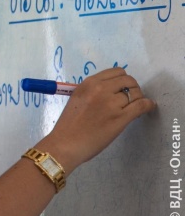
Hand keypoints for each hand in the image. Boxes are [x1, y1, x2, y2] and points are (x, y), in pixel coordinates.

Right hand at [37, 67, 155, 173]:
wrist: (66, 143)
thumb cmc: (69, 124)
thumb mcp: (77, 99)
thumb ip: (93, 91)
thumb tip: (112, 90)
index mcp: (88, 83)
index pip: (116, 72)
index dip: (122, 80)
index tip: (122, 88)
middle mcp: (100, 89)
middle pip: (128, 80)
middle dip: (133, 88)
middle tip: (131, 98)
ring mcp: (111, 103)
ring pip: (136, 93)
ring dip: (138, 99)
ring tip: (135, 107)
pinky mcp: (120, 118)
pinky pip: (141, 105)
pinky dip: (148, 105)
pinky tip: (149, 107)